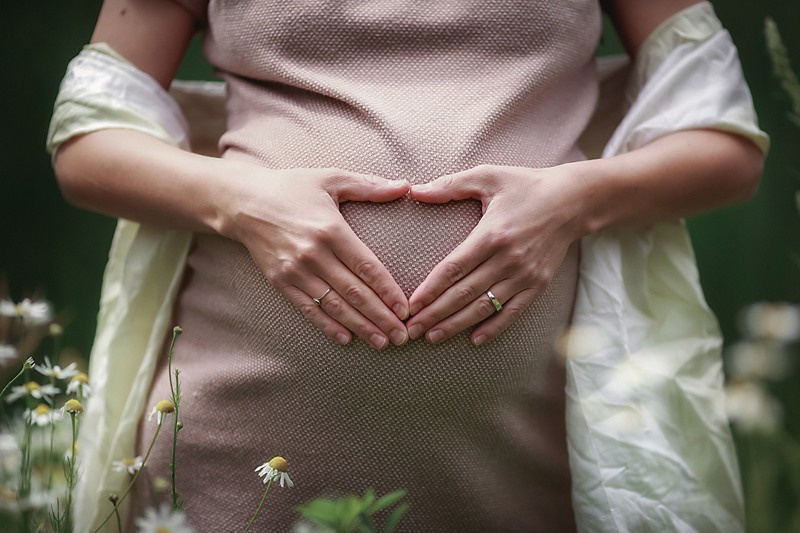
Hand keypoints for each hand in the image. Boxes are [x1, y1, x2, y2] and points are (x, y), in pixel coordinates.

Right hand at [219, 162, 410, 348]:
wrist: (242, 202)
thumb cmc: (291, 187)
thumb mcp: (331, 178)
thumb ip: (369, 185)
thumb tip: (405, 187)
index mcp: (330, 229)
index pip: (366, 267)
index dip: (388, 291)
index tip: (405, 308)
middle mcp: (313, 254)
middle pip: (354, 292)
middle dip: (381, 317)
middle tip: (402, 336)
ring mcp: (295, 271)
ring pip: (334, 305)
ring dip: (360, 326)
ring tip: (382, 343)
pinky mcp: (280, 281)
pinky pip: (308, 308)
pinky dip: (327, 326)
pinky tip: (346, 338)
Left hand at [405, 164, 584, 345]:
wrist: (573, 201)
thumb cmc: (526, 185)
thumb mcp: (489, 176)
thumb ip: (451, 184)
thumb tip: (415, 190)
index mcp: (491, 234)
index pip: (453, 268)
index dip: (430, 289)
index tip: (410, 305)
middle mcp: (507, 259)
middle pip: (464, 293)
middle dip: (435, 314)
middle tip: (412, 330)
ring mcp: (524, 275)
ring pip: (484, 307)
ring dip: (457, 325)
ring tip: (433, 337)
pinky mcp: (538, 284)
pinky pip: (513, 312)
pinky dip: (494, 328)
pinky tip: (475, 340)